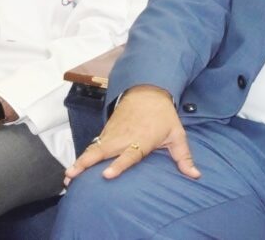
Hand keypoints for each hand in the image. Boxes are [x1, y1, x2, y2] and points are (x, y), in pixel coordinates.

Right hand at [64, 85, 199, 184]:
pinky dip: (84, 155)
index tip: (107, 175)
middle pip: (103, 152)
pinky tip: (75, 167)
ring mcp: (113, 133)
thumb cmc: (163, 115)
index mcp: (141, 140)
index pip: (128, 155)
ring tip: (69, 176)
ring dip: (81, 161)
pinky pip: (94, 144)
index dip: (118, 165)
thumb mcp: (176, 133)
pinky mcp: (107, 131)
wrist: (148, 89)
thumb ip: (184, 156)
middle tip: (73, 176)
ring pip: (94, 148)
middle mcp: (124, 137)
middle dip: (87, 163)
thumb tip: (195, 176)